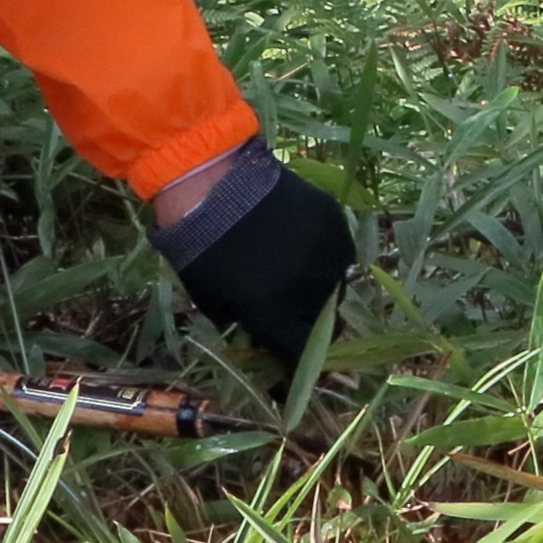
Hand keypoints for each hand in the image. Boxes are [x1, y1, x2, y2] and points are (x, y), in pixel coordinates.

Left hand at [169, 164, 357, 363]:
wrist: (211, 186)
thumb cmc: (202, 250)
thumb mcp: (214, 301)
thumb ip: (249, 323)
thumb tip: (268, 334)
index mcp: (276, 315)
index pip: (303, 354)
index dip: (300, 356)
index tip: (295, 351)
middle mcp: (310, 291)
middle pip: (325, 322)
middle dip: (312, 321)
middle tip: (296, 308)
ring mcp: (326, 255)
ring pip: (337, 285)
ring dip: (321, 286)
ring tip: (297, 270)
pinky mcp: (334, 224)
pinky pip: (340, 252)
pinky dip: (326, 255)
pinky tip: (304, 245)